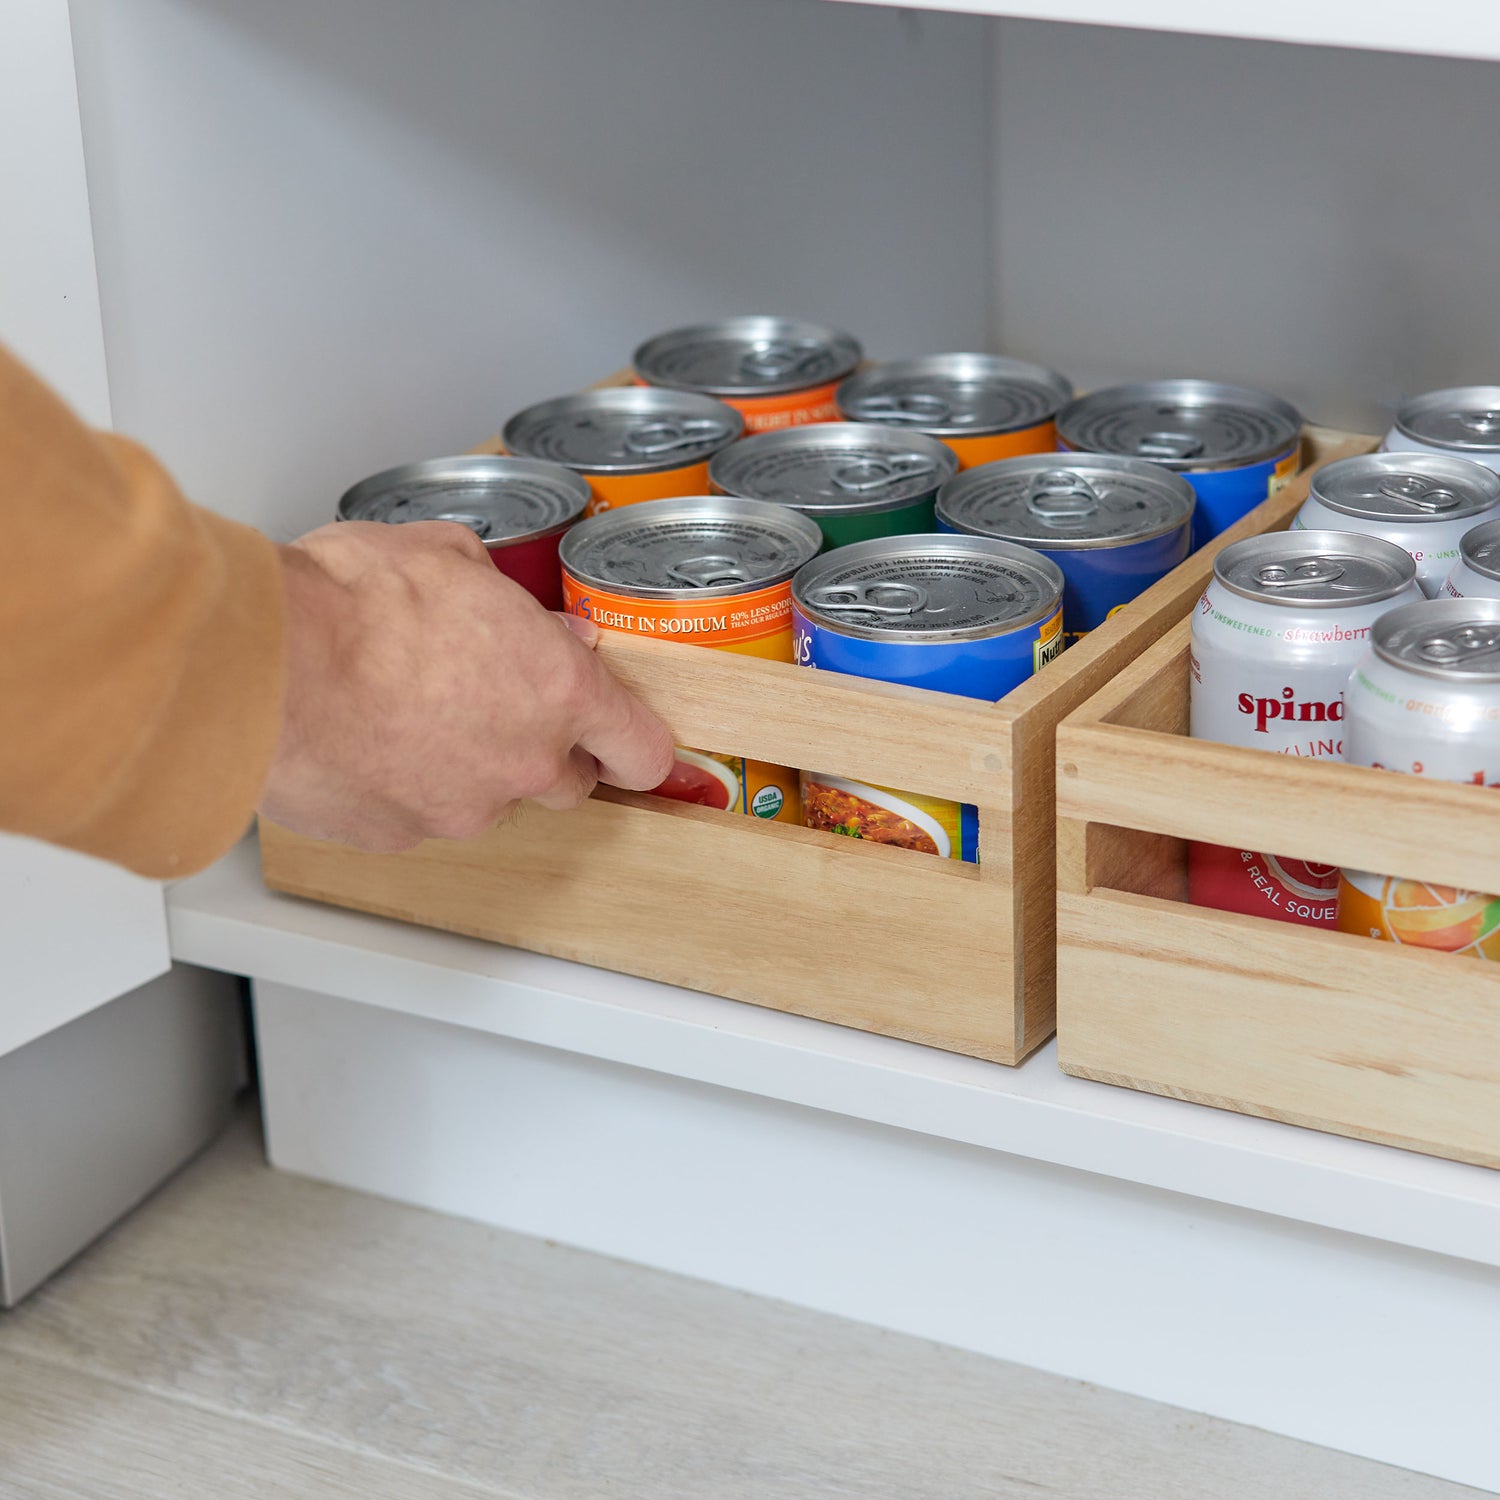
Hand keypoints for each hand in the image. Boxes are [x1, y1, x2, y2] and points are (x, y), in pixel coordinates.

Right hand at [257, 519, 674, 851]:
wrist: (262, 663)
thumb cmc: (352, 602)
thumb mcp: (450, 557)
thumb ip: (510, 601)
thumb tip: (531, 619)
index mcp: (558, 691)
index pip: (640, 747)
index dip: (636, 746)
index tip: (625, 742)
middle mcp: (523, 762)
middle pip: (567, 782)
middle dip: (543, 749)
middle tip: (492, 704)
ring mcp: (462, 808)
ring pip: (487, 799)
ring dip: (466, 767)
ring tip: (406, 712)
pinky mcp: (398, 835)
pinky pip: (417, 815)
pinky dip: (401, 787)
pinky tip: (364, 740)